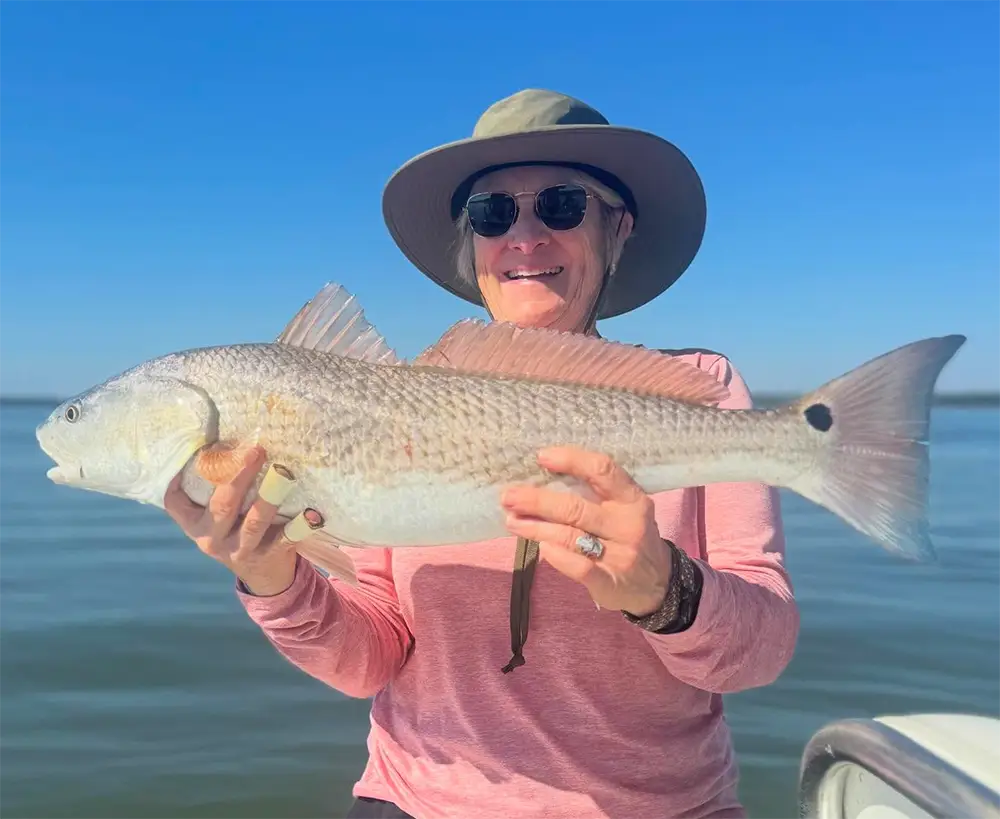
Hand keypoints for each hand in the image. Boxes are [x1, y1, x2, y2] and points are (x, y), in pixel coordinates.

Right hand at [163, 445, 298, 595]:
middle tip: (255, 450)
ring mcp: (241, 550)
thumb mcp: (217, 516)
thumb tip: (224, 440)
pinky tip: (312, 514)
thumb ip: (214, 488)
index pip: (175, 502)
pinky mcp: (269, 556)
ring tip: (283, 472)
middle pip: (223, 506)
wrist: (262, 576)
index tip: (197, 449)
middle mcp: (213, 538)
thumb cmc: (236, 530)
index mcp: (195, 524)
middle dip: (239, 476)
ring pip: (254, 522)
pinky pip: (285, 540)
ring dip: (269, 497)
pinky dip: (299, 526)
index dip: (178, 478)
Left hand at [500, 446, 671, 615]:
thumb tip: (542, 478)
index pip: (602, 470)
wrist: (659, 585)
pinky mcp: (610, 581)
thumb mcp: (625, 510)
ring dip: (536, 527)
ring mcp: (620, 555)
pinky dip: (555, 555)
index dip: (571, 460)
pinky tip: (540, 547)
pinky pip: (578, 566)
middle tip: (508, 496)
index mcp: (632, 499)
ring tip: (512, 521)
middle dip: (537, 500)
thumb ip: (594, 495)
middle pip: (575, 507)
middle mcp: (628, 524)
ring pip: (570, 536)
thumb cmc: (630, 536)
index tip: (541, 456)